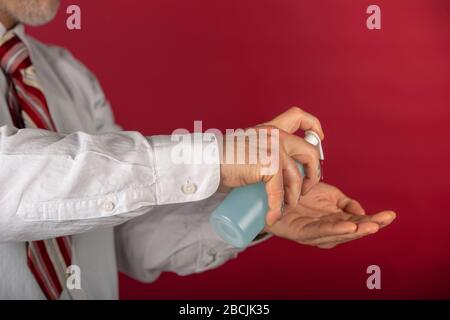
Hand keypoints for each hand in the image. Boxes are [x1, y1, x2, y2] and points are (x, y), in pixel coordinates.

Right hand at [219, 107, 323, 226]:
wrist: (207, 160)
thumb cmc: (222, 159)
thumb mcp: (247, 147)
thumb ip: (262, 152)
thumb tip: (271, 174)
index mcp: (271, 129)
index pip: (299, 116)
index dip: (314, 126)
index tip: (319, 138)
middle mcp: (275, 135)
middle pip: (310, 151)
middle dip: (314, 173)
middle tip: (306, 188)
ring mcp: (273, 149)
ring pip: (297, 177)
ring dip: (294, 197)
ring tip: (286, 208)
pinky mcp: (268, 165)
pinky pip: (280, 191)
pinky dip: (277, 207)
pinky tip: (272, 216)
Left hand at [264, 182, 395, 247]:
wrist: (274, 192)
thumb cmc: (300, 194)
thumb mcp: (330, 194)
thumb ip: (347, 203)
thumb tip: (361, 214)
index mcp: (336, 221)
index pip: (359, 222)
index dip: (374, 220)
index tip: (389, 215)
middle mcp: (327, 230)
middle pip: (351, 231)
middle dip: (368, 227)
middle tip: (383, 221)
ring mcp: (314, 234)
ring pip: (338, 234)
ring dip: (355, 231)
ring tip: (370, 226)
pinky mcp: (300, 233)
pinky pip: (318, 232)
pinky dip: (333, 230)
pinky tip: (346, 227)